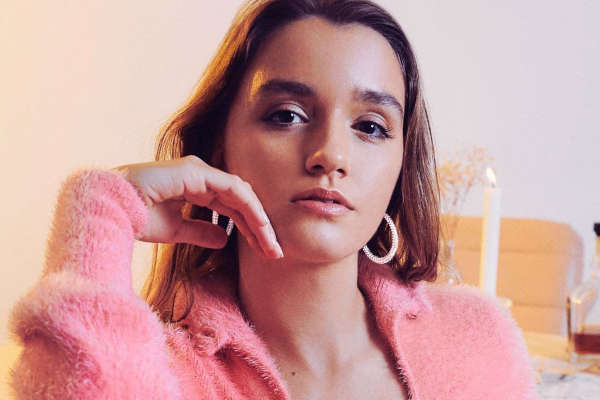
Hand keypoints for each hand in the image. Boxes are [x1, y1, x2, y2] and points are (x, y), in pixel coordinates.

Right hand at [111, 155, 282, 258]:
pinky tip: (259, 227)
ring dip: (258, 220)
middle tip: (275, 252)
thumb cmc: (135, 218)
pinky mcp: (195, 172)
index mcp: (195, 188)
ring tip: (271, 245)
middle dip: (260, 228)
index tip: (264, 252)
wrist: (109, 209)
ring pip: (241, 195)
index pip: (232, 208)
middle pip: (241, 202)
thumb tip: (223, 238)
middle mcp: (200, 177)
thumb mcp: (175, 230)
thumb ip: (200, 231)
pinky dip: (248, 207)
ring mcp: (198, 171)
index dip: (250, 229)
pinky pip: (232, 190)